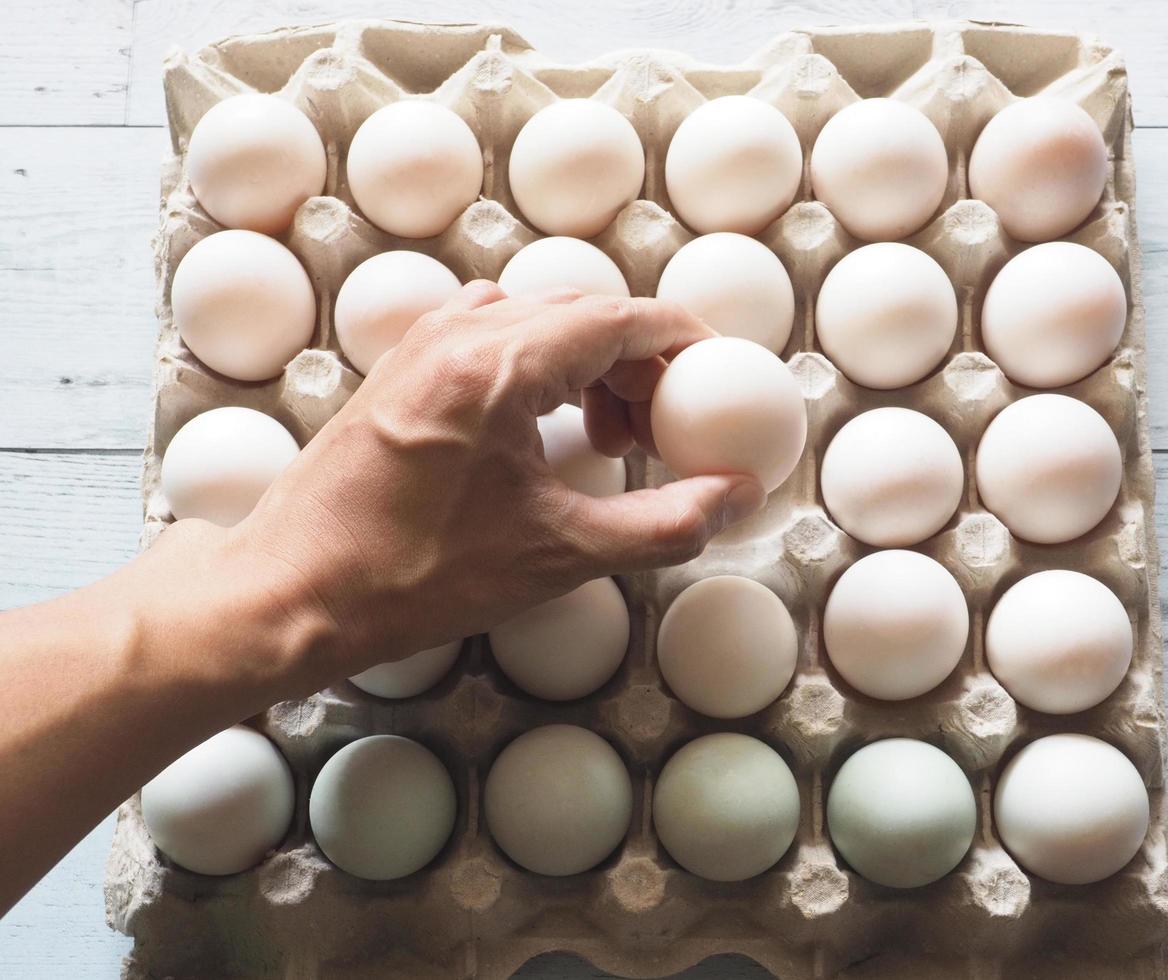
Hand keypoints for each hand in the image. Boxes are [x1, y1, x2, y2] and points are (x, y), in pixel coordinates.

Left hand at [186, 282, 765, 692]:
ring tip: (609, 442)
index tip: (717, 378)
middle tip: (665, 434)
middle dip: (642, 366)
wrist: (293, 591)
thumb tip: (735, 496)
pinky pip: (496, 337)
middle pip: (585, 314)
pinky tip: (548, 431)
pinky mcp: (404, 367)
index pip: (622, 318)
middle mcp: (459, 335)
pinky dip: (544, 369)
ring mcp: (424, 344)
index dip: (684, 343)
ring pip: (541, 321)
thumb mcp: (558, 556)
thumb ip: (665, 524)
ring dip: (592, 367)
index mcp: (499, 366)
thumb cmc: (410, 576)